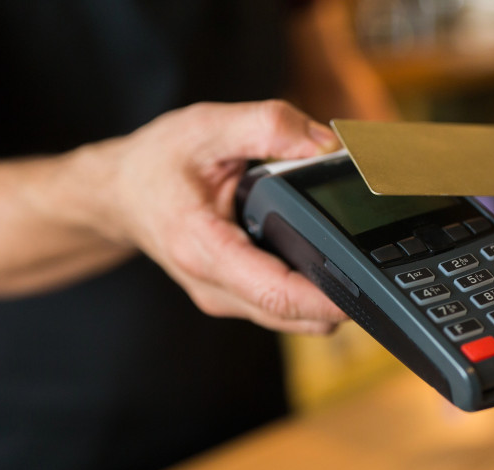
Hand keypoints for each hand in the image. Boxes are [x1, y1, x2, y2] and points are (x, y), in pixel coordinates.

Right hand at [91, 100, 346, 333]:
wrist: (121, 194)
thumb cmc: (158, 163)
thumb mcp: (208, 126)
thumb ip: (268, 127)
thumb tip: (327, 145)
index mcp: (203, 248)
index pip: (275, 294)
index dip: (327, 298)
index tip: (365, 286)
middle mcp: (214, 286)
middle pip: (293, 317)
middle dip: (340, 296)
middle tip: (372, 259)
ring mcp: (224, 299)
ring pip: (293, 319)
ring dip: (326, 296)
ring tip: (344, 253)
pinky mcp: (235, 299)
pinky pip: (284, 309)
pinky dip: (310, 291)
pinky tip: (318, 257)